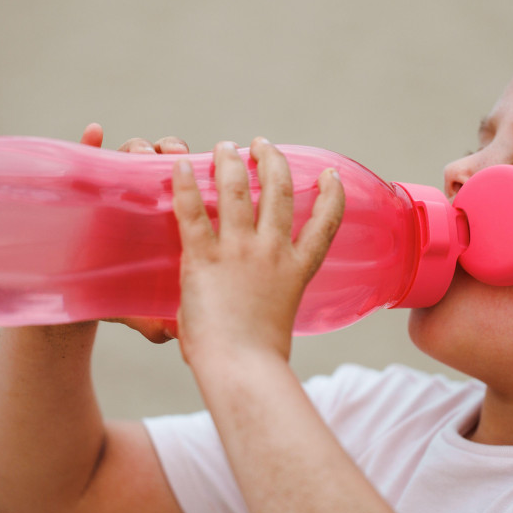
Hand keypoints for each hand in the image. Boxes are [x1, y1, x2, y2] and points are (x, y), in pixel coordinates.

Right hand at [79, 123, 187, 342]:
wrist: (83, 303)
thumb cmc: (123, 298)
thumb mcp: (151, 306)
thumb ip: (168, 316)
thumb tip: (179, 337)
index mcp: (173, 220)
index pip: (195, 189)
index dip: (206, 176)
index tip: (219, 167)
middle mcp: (148, 200)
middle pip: (168, 165)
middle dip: (173, 151)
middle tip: (176, 152)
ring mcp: (117, 193)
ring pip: (133, 159)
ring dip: (140, 148)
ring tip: (144, 151)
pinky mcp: (84, 193)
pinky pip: (87, 162)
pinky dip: (90, 144)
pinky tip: (95, 132)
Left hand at [172, 137, 344, 362]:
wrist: (242, 368)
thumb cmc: (259, 357)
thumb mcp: (276, 318)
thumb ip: (266, 301)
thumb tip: (250, 312)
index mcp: (296, 268)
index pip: (326, 222)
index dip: (331, 194)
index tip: (330, 174)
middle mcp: (273, 251)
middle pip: (280, 191)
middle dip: (273, 160)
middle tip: (261, 145)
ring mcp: (239, 251)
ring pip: (238, 189)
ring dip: (231, 162)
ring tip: (225, 147)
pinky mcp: (204, 257)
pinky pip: (192, 211)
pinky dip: (185, 184)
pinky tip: (180, 165)